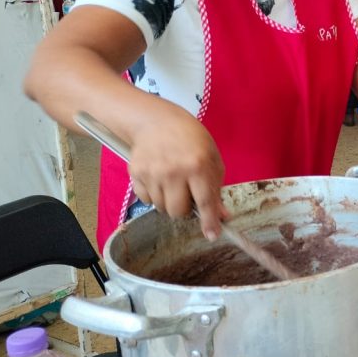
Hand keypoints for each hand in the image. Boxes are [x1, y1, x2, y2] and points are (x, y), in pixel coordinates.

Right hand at [126, 109, 226, 240]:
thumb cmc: (191, 139)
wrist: (156, 121)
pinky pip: (145, 199)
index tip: (212, 235)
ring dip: (169, 201)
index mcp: (197, 166)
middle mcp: (173, 171)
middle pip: (178, 212)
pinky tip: (159, 178)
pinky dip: (153, 195)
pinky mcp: (135, 173)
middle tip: (187, 194)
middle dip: (185, 209)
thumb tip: (222, 215)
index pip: (205, 201)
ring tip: (173, 181)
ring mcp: (152, 173)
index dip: (209, 221)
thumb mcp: (211, 158)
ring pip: (161, 208)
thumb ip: (216, 188)